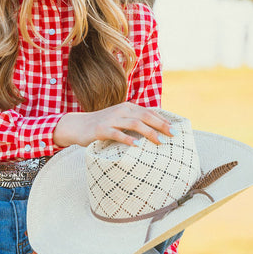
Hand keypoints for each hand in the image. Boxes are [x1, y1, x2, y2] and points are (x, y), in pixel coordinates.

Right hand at [54, 102, 173, 148]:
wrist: (77, 125)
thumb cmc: (102, 126)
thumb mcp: (119, 121)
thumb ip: (134, 123)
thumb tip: (154, 132)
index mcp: (128, 108)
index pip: (149, 112)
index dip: (163, 120)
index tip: (175, 130)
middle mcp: (121, 111)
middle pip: (145, 116)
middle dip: (161, 125)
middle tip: (173, 135)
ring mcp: (111, 119)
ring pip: (134, 123)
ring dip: (148, 132)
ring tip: (160, 141)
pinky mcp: (101, 129)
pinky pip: (117, 134)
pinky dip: (128, 139)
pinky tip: (137, 145)